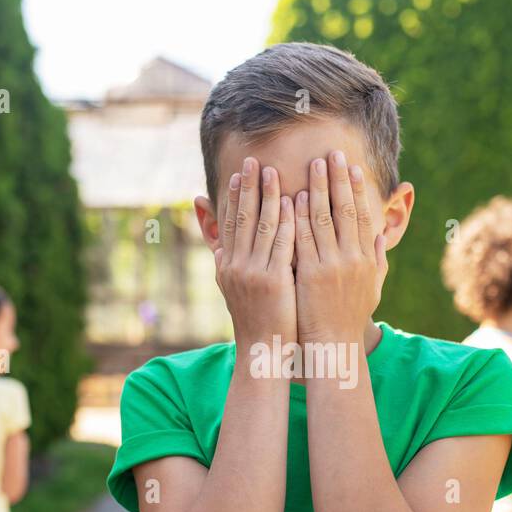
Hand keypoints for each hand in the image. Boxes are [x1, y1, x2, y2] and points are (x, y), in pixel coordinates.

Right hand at [216, 158, 296, 351]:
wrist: (263, 350)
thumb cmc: (255, 319)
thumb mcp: (232, 287)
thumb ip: (226, 260)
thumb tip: (217, 244)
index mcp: (226, 265)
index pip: (230, 223)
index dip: (234, 196)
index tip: (240, 173)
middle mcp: (235, 266)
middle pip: (242, 218)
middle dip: (248, 187)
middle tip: (254, 160)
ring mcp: (253, 273)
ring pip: (261, 225)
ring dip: (268, 196)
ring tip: (274, 171)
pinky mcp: (274, 281)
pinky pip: (281, 243)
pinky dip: (286, 221)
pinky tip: (294, 202)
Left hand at [293, 150, 386, 345]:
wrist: (334, 346)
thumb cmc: (349, 318)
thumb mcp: (372, 288)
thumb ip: (378, 261)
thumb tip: (383, 237)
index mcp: (367, 259)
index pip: (363, 216)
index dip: (358, 190)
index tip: (352, 167)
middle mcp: (353, 259)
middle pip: (346, 210)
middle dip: (339, 179)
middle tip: (331, 154)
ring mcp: (332, 265)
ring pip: (324, 219)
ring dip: (318, 189)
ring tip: (312, 166)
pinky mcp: (311, 274)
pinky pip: (303, 239)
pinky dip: (299, 217)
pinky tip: (293, 197)